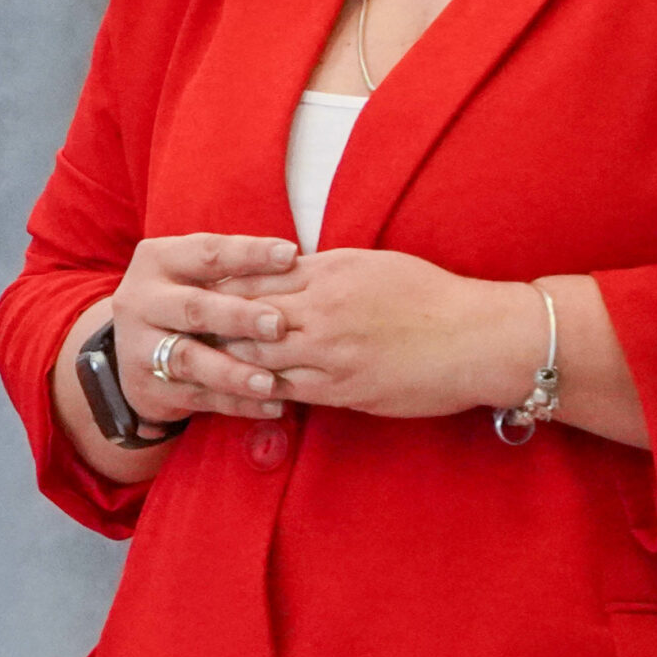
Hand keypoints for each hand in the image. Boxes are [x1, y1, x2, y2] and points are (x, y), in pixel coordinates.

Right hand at [112, 232, 301, 424]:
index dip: (248, 254)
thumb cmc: (182, 300)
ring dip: (233, 372)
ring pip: (189, 360)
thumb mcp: (194, 276)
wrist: (126, 351)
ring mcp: (139, 346)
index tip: (290, 255)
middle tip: (278, 325)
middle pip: (193, 307)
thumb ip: (234, 271)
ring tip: (270, 382)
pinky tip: (271, 405)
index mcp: (157, 261)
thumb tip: (296, 261)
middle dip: (238, 316)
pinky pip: (197, 397)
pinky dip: (236, 403)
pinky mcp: (147, 387)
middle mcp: (141, 301)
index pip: (206, 253)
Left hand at [219, 248, 540, 416]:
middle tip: (178, 331)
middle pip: (247, 315)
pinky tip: (241, 390)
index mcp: (330, 272)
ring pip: (260, 354)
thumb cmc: (431, 296)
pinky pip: (288, 390)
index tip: (193, 292)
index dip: (220, 286)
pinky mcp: (344, 388)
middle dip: (212, 323)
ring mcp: (331, 351)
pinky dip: (260, 389)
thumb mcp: (373, 265)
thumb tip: (286, 269)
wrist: (477, 338)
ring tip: (198, 363)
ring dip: (228, 360)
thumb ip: (325, 269)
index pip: (256, 276)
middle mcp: (323, 309)